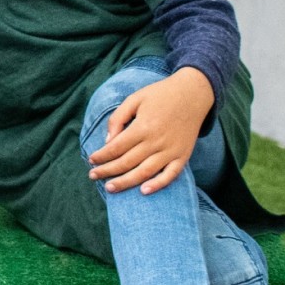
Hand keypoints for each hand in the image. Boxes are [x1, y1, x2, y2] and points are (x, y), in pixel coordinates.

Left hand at [87, 67, 213, 195]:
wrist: (193, 93)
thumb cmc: (160, 95)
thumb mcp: (134, 99)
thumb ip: (118, 119)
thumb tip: (108, 141)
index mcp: (143, 126)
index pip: (117, 147)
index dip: (102, 155)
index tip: (91, 160)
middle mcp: (156, 141)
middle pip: (127, 162)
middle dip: (108, 171)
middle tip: (93, 176)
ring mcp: (171, 150)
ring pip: (145, 172)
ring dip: (126, 182)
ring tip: (110, 188)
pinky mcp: (183, 156)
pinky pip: (171, 175)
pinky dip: (158, 185)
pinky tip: (144, 191)